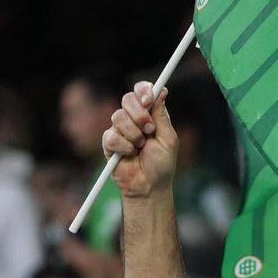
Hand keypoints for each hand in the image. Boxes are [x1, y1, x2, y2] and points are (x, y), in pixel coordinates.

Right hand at [101, 81, 177, 198]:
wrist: (150, 187)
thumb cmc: (162, 165)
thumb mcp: (168, 139)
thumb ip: (162, 116)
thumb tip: (162, 90)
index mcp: (149, 114)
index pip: (142, 91)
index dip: (143, 90)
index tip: (148, 100)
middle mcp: (133, 119)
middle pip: (127, 98)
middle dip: (139, 114)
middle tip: (149, 130)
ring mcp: (119, 129)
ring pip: (118, 116)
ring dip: (133, 134)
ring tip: (140, 148)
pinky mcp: (109, 143)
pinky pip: (111, 136)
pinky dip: (124, 146)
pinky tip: (130, 154)